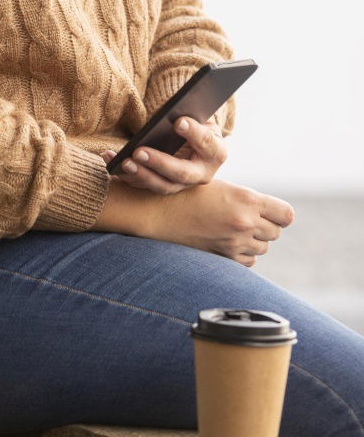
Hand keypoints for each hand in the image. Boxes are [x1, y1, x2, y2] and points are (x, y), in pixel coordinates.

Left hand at [100, 115, 225, 194]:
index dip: (194, 133)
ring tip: (124, 161)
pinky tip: (109, 159)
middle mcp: (201, 174)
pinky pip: (142, 184)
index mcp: (215, 152)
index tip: (178, 121)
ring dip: (141, 175)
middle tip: (139, 151)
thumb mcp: (199, 117)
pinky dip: (124, 174)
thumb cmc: (196, 124)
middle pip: (181, 173)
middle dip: (160, 163)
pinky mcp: (162, 186)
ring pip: (161, 185)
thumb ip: (190, 117)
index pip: (207, 143)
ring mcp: (181, 184)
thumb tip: (173, 115)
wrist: (193, 142)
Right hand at [141, 178, 295, 266]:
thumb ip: (246, 199)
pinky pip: (248, 261)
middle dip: (265, 226)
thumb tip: (266, 211)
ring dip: (253, 240)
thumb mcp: (221, 186)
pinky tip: (226, 241)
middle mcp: (245, 222)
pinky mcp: (225, 258)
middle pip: (276, 233)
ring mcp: (236, 243)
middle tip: (246, 218)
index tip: (270, 212)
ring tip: (232, 228)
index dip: (280, 214)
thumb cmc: (189, 192)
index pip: (286, 215)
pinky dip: (242, 253)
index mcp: (247, 199)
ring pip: (263, 248)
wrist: (160, 211)